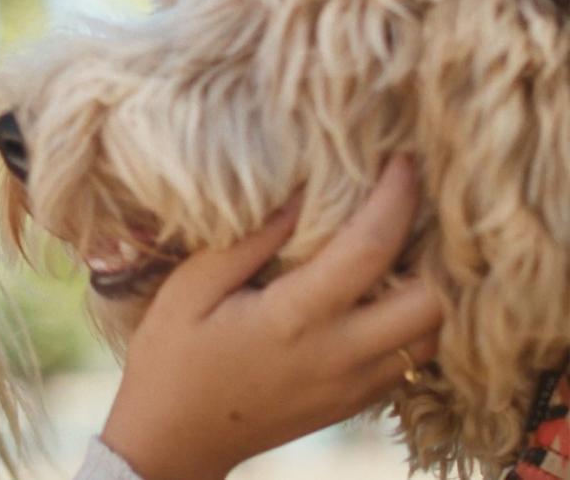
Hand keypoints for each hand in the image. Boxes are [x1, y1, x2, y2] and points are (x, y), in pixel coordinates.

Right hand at [100, 154, 440, 479]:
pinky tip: (378, 297)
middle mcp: (337, 356)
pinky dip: (411, 324)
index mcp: (293, 319)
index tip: (401, 159)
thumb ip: (247, 241)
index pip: (371, 248)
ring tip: (396, 253)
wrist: (173, 441)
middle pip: (432, 301)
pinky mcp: (353, 403)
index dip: (397, 197)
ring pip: (432, 335)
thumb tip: (299, 195)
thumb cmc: (170, 359)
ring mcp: (351, 386)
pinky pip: (410, 360)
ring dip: (427, 291)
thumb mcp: (188, 290)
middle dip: (432, 251)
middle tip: (406, 214)